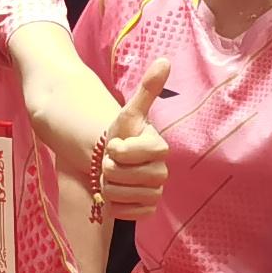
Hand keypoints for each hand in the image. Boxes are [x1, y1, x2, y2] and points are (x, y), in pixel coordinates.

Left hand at [93, 63, 168, 220]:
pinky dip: (114, 204)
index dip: (116, 150)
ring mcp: (156, 194)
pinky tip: (119, 194)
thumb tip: (164, 60)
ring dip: (108, 185)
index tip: (116, 144)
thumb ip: (147, 89)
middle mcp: (163, 173)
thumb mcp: (130, 112)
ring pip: (117, 194)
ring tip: (115, 176)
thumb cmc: (124, 136)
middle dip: (108, 168)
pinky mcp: (147, 212)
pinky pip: (123, 213)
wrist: (118, 162)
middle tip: (113, 161)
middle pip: (119, 175)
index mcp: (160, 149)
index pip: (128, 153)